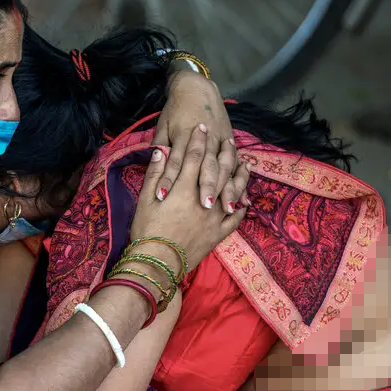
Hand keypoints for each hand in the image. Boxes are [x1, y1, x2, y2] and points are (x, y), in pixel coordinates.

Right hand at [131, 124, 250, 270]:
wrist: (157, 264)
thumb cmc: (146, 230)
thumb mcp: (145, 200)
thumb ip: (155, 174)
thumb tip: (162, 151)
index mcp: (184, 188)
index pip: (193, 156)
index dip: (198, 140)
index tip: (201, 127)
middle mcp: (204, 199)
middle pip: (218, 169)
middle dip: (224, 152)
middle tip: (228, 139)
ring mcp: (215, 217)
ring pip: (232, 190)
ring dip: (240, 174)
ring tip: (246, 163)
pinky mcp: (219, 234)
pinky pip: (235, 218)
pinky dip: (241, 206)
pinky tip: (244, 199)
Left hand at [153, 71, 236, 210]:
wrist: (196, 88)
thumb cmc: (176, 110)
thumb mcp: (163, 124)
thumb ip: (159, 144)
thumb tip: (153, 162)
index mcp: (183, 135)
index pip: (175, 161)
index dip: (169, 179)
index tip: (164, 196)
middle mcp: (205, 140)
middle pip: (206, 167)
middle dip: (206, 187)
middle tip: (204, 207)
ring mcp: (220, 141)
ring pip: (225, 167)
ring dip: (227, 188)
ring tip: (227, 208)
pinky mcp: (230, 142)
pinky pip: (236, 165)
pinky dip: (240, 183)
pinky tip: (244, 199)